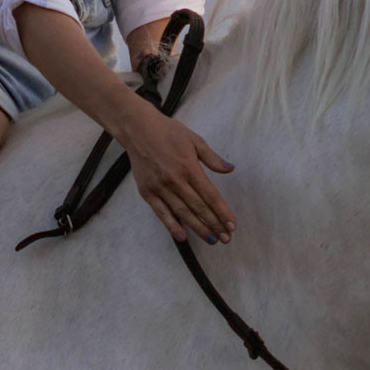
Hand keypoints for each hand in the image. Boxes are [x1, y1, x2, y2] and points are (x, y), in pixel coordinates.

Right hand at [117, 103, 235, 243]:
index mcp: (189, 167)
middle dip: (214, 224)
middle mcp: (175, 180)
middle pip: (198, 207)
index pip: (210, 195)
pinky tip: (182, 237)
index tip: (232, 225)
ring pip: (182, 213)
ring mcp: (160, 188)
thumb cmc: (168, 132)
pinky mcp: (147, 192)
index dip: (222, 212)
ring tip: (211, 240)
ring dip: (198, 228)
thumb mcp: (194, 140)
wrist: (137, 129)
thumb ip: (212, 158)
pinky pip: (161, 213)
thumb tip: (230, 169)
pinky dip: (171, 225)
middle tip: (226, 238)